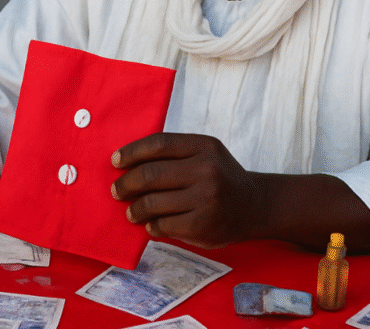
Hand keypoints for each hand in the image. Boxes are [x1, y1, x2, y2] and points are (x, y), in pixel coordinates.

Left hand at [110, 133, 256, 248]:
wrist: (254, 205)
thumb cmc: (219, 177)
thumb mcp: (205, 153)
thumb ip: (174, 153)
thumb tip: (126, 163)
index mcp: (204, 147)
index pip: (159, 144)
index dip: (132, 152)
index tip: (115, 161)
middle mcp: (207, 170)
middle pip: (151, 174)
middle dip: (126, 184)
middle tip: (116, 190)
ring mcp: (206, 199)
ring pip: (153, 203)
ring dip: (134, 209)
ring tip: (131, 211)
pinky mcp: (203, 225)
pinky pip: (163, 225)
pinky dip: (151, 225)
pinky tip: (151, 224)